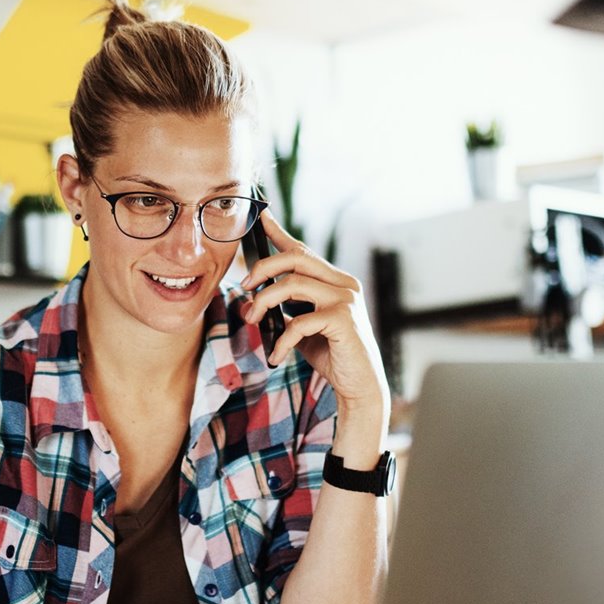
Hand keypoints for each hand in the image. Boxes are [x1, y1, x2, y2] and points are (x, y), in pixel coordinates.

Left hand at [242, 210, 389, 420]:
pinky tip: (276, 356)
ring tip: (252, 320)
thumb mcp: (304, 328)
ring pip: (293, 284)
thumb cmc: (332, 356)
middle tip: (244, 287)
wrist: (359, 386)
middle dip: (264, 268)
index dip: (279, 232)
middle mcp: (344, 284)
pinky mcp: (343, 320)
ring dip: (264, 301)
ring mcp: (346, 300)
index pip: (303, 251)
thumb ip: (287, 311)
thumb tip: (253, 302)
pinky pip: (299, 321)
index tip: (260, 217)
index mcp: (335, 281)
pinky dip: (282, 339)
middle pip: (296, 257)